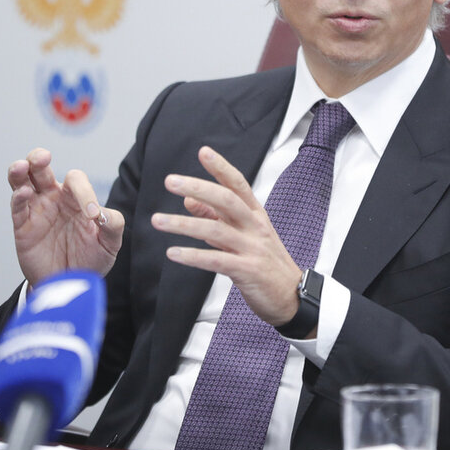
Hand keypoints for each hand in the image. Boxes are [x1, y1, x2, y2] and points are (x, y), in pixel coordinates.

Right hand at [7, 147, 123, 284]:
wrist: (71, 285)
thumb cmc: (91, 260)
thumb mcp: (109, 243)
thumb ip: (112, 224)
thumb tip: (103, 213)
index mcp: (76, 198)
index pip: (76, 180)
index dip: (85, 192)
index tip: (93, 216)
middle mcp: (54, 198)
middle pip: (41, 169)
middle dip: (38, 158)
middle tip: (42, 157)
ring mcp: (36, 211)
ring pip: (22, 182)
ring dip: (20, 171)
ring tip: (22, 166)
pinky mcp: (23, 227)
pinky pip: (17, 207)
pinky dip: (18, 198)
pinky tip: (23, 193)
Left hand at [153, 146, 301, 326]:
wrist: (293, 297)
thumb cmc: (266, 263)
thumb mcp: (244, 235)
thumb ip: (215, 217)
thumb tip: (188, 199)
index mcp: (255, 215)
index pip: (238, 185)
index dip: (221, 168)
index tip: (203, 152)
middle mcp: (255, 227)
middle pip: (226, 200)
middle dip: (198, 187)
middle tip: (170, 181)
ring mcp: (252, 248)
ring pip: (216, 230)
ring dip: (183, 224)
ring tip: (157, 220)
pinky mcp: (247, 271)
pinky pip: (216, 260)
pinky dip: (193, 256)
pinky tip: (173, 253)